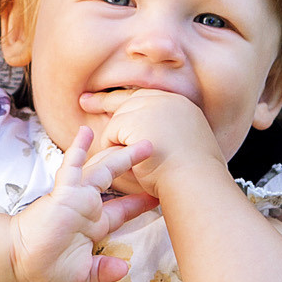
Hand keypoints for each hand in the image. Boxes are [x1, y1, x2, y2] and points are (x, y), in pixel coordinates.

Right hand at [10, 127, 161, 281]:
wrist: (19, 259)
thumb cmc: (45, 265)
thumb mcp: (82, 274)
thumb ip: (103, 272)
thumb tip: (125, 270)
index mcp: (94, 224)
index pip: (123, 210)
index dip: (140, 202)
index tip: (159, 194)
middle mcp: (87, 206)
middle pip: (117, 182)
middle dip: (136, 170)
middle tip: (156, 153)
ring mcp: (76, 196)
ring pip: (102, 169)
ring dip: (120, 155)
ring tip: (143, 142)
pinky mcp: (62, 193)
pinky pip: (72, 168)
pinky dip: (78, 150)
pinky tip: (84, 133)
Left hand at [71, 87, 225, 198]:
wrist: (197, 184)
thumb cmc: (196, 178)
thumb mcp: (190, 148)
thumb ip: (173, 136)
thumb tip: (156, 137)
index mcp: (183, 106)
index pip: (149, 97)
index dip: (130, 102)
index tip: (115, 102)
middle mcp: (166, 100)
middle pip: (128, 99)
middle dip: (105, 101)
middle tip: (85, 100)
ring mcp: (149, 107)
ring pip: (119, 121)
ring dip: (122, 144)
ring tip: (142, 164)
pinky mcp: (133, 119)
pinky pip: (111, 135)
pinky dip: (117, 152)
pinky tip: (135, 163)